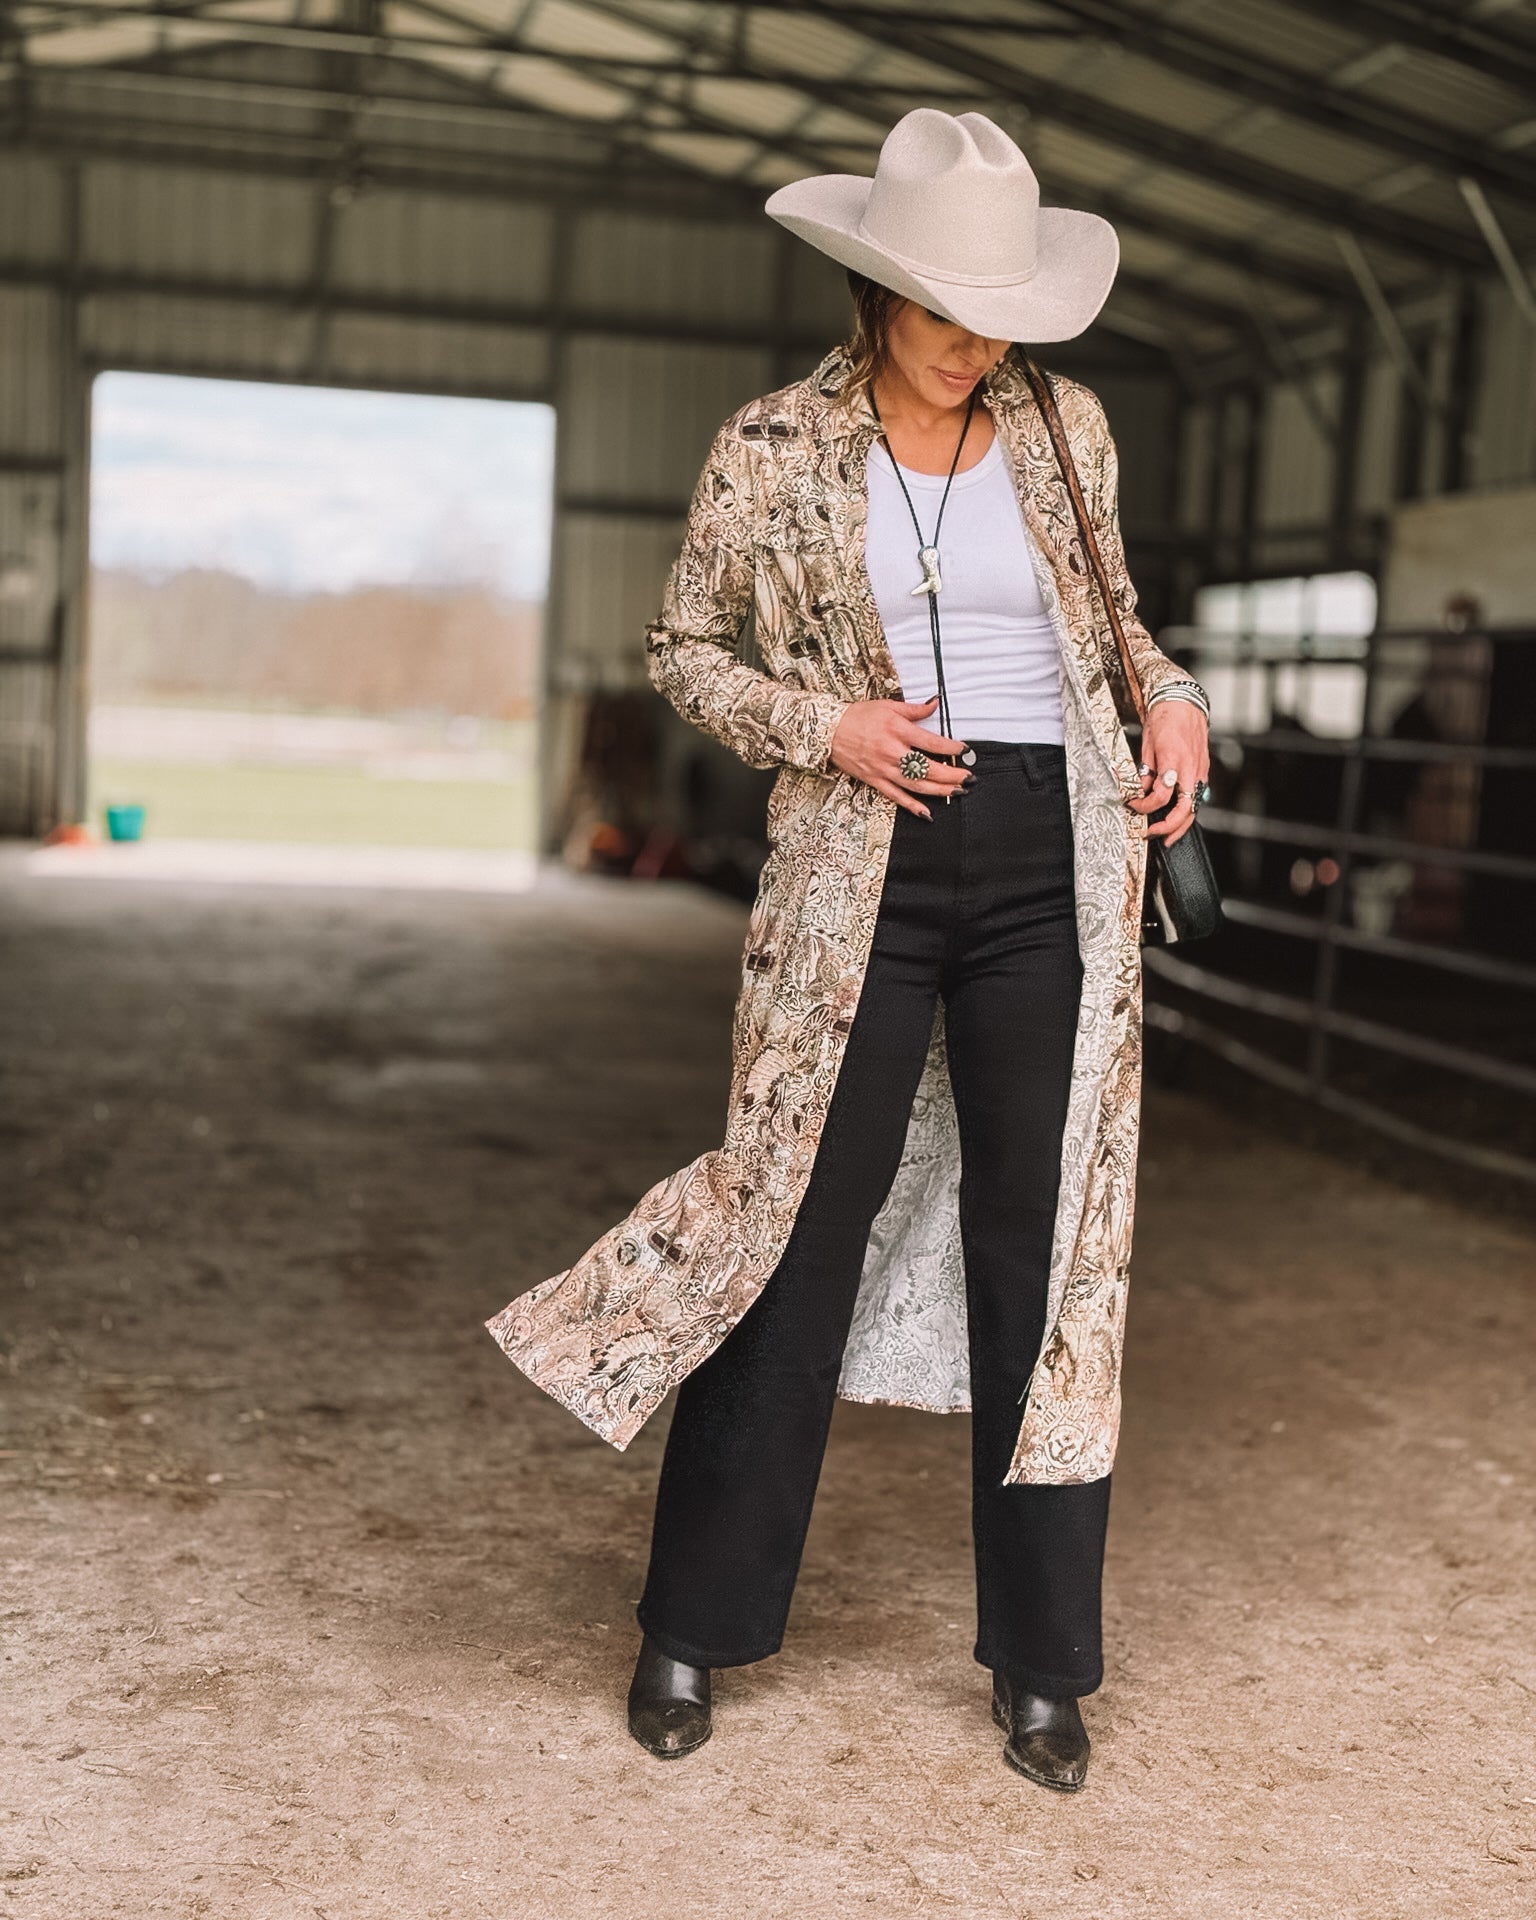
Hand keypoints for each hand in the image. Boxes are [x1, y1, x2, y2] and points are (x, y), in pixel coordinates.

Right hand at [829, 696, 968, 818]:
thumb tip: (936, 703)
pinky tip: (926, 812)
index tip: (964, 750)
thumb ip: (914, 709)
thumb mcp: (888, 706)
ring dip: (939, 791)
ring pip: (916, 785)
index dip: (951, 748)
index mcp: (898, 730)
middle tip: (968, 777)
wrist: (828, 730)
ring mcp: (883, 769)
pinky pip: (896, 797)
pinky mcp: (875, 780)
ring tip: (956, 791)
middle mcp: (892, 752)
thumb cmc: (857, 716)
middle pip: (928, 768)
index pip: (932, 742)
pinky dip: (912, 806)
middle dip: (951, 774)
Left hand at [1127, 700, 1209, 845]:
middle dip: (1168, 827)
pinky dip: (1187, 811)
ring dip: (1181, 826)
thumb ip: (1146, 771)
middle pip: (1185, 809)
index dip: (1144, 806)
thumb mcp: (1147, 745)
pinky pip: (1197, 797)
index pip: (1161, 795)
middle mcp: (1190, 768)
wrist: (1183, 703)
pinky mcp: (1203, 771)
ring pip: (1195, 807)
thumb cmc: (1164, 720)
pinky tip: (1177, 818)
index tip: (1132, 805)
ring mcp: (1200, 771)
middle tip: (1151, 834)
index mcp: (1174, 760)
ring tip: (1167, 838)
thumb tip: (1142, 791)